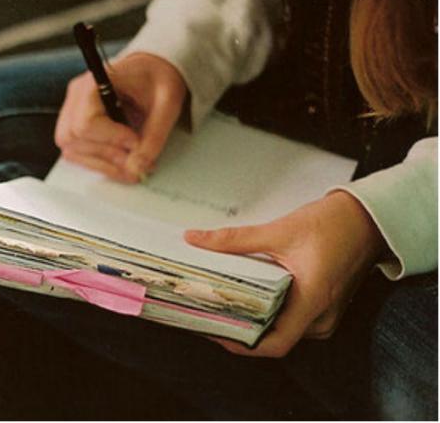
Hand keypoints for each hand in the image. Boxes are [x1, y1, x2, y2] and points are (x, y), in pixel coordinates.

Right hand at [55, 52, 186, 182]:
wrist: (154, 71)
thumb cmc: (158, 78)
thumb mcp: (166, 104)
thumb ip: (154, 136)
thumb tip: (137, 167)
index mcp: (94, 82)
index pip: (85, 122)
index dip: (111, 139)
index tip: (136, 142)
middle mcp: (77, 96)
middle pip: (74, 138)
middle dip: (107, 156)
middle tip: (138, 161)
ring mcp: (73, 110)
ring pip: (71, 149)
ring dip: (102, 164)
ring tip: (131, 167)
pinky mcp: (76, 125)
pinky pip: (76, 152)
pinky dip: (98, 163)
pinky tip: (119, 163)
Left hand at [184, 190, 384, 357]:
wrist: (367, 218)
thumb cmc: (332, 224)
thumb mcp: (278, 231)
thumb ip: (234, 239)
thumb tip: (196, 239)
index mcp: (312, 301)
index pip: (274, 343)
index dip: (241, 342)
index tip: (214, 330)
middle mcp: (321, 316)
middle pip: (274, 338)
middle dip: (240, 328)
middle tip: (208, 312)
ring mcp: (324, 315)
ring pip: (282, 329)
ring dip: (254, 320)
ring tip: (222, 304)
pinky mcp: (323, 307)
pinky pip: (292, 319)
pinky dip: (269, 312)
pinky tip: (249, 297)